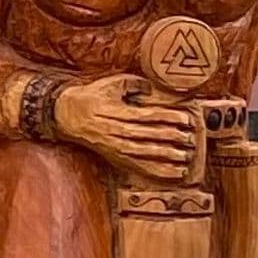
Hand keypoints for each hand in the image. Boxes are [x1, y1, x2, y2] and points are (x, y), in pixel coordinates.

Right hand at [51, 74, 204, 188]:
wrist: (66, 115)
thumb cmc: (92, 96)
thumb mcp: (111, 84)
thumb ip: (134, 84)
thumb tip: (154, 87)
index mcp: (118, 112)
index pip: (148, 116)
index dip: (169, 117)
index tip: (186, 119)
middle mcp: (118, 132)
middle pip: (149, 136)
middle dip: (172, 138)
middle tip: (190, 138)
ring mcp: (117, 148)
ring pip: (146, 154)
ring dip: (167, 157)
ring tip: (185, 157)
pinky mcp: (116, 158)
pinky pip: (140, 167)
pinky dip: (158, 172)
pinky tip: (174, 173)